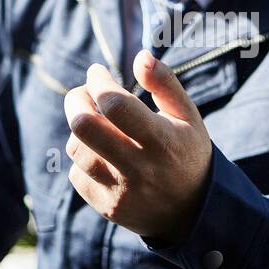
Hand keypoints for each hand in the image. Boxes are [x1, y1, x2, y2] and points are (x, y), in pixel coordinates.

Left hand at [64, 50, 212, 243]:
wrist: (192, 212)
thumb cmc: (187, 151)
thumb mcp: (187, 116)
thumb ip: (165, 83)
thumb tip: (140, 56)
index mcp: (162, 141)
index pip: (115, 104)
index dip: (98, 81)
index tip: (97, 72)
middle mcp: (139, 168)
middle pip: (84, 126)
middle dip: (75, 100)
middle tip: (83, 93)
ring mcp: (121, 191)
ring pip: (75, 148)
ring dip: (80, 128)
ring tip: (96, 123)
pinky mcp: (106, 207)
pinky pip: (77, 174)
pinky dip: (84, 157)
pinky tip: (101, 153)